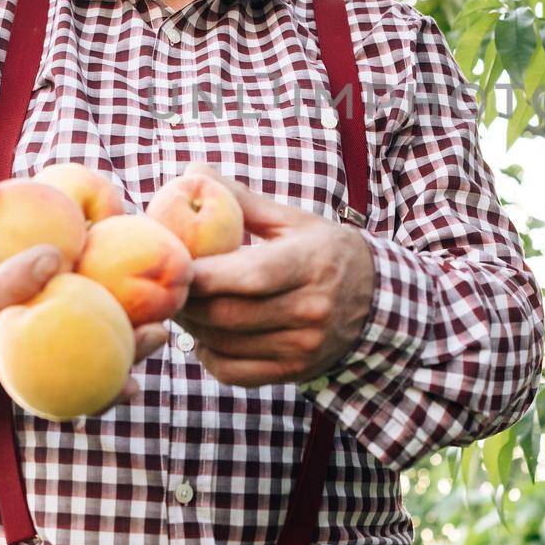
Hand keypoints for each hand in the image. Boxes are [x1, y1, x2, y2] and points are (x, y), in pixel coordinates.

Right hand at [0, 170, 168, 403]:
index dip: (16, 281)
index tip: (52, 255)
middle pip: (37, 344)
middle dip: (76, 335)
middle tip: (111, 308)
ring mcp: (30, 344)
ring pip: (71, 362)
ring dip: (116, 358)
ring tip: (158, 335)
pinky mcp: (57, 346)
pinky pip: (89, 364)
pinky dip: (118, 370)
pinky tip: (157, 347)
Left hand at [174, 162, 374, 386]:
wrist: (377, 301)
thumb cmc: (324, 252)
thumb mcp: (293, 221)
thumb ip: (242, 201)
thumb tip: (192, 173)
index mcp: (311, 264)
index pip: (250, 275)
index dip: (204, 274)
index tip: (173, 264)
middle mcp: (311, 309)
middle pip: (228, 313)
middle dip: (187, 301)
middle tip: (168, 285)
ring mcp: (304, 345)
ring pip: (225, 343)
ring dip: (192, 326)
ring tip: (182, 304)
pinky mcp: (294, 371)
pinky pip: (234, 372)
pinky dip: (208, 355)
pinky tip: (205, 335)